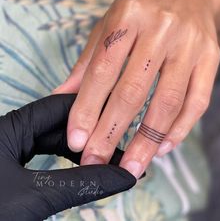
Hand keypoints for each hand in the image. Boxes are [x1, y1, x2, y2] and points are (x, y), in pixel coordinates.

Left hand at [0, 94, 135, 220]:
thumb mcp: (33, 197)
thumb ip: (81, 183)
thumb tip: (124, 176)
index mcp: (11, 127)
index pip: (62, 107)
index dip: (92, 112)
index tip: (117, 124)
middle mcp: (12, 131)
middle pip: (62, 124)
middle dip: (91, 137)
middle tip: (120, 150)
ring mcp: (13, 147)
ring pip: (57, 141)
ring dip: (83, 151)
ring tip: (109, 162)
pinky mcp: (13, 163)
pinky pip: (48, 155)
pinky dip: (70, 162)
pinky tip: (86, 168)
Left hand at [54, 0, 219, 177]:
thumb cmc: (141, 11)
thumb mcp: (108, 27)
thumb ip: (87, 65)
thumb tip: (62, 97)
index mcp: (129, 19)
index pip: (102, 72)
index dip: (87, 110)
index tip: (77, 141)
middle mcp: (162, 31)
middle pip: (133, 92)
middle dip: (112, 133)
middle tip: (97, 162)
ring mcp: (190, 47)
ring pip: (167, 102)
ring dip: (146, 141)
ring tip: (130, 167)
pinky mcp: (210, 60)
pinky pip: (196, 102)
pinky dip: (179, 130)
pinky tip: (162, 148)